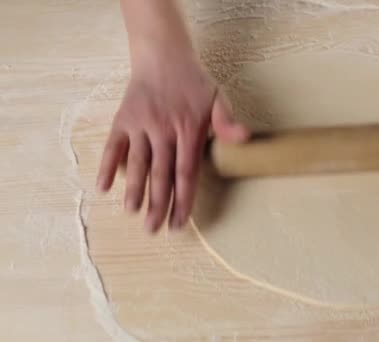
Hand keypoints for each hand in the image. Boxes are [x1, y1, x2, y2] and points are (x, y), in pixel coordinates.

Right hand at [96, 50, 248, 231]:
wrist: (163, 56)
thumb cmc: (194, 82)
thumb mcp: (218, 97)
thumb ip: (227, 121)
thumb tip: (245, 137)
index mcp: (188, 131)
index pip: (186, 174)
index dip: (183, 201)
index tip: (178, 224)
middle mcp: (163, 131)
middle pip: (160, 174)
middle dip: (157, 204)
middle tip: (153, 229)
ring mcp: (141, 126)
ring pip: (136, 163)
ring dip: (133, 189)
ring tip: (132, 213)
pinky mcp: (122, 119)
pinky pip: (112, 146)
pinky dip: (106, 166)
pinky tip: (102, 188)